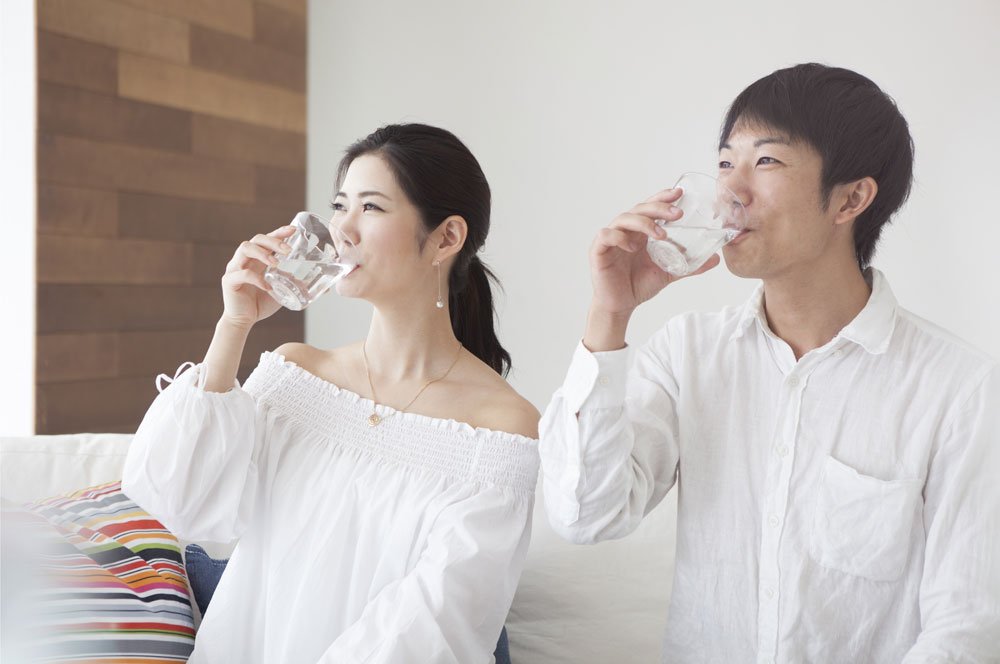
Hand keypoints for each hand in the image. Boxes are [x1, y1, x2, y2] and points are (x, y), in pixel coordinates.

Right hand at [219, 226, 296, 328]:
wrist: (244, 321)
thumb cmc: (260, 303)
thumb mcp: (282, 291)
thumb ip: (295, 285)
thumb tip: (320, 287)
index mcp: (257, 259)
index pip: (267, 239)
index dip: (279, 232)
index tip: (293, 230)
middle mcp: (245, 260)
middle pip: (256, 239)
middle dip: (273, 241)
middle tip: (287, 250)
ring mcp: (235, 268)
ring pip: (245, 248)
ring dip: (262, 253)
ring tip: (275, 263)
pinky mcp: (229, 281)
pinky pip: (241, 274)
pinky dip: (256, 279)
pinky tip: (267, 287)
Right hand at [584, 189, 719, 349]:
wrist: (620, 305)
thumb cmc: (638, 285)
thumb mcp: (668, 272)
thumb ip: (689, 265)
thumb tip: (716, 259)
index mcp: (640, 232)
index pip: (650, 207)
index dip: (662, 198)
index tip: (679, 193)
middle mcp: (625, 231)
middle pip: (639, 208)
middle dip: (659, 208)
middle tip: (677, 214)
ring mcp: (611, 239)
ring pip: (624, 218)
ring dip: (643, 223)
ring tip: (660, 234)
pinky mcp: (598, 250)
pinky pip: (606, 235)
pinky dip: (619, 236)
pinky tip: (631, 245)